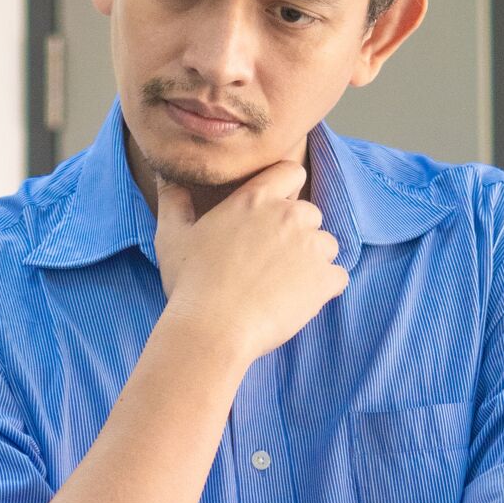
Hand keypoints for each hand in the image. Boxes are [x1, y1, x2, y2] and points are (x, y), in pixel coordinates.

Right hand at [155, 160, 346, 361]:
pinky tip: (295, 302)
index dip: (287, 190)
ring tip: (281, 285)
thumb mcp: (171, 236)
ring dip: (311, 261)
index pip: (291, 172)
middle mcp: (289, 215)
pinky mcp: (324, 280)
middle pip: (310, 213)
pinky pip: (337, 277)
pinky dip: (323, 289)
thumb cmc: (189, 284)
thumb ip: (173, 201)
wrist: (211, 330)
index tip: (274, 214)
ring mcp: (311, 247)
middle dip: (297, 233)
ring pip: (326, 246)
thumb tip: (166, 176)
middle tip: (269, 262)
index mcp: (255, 199)